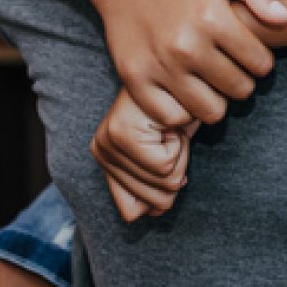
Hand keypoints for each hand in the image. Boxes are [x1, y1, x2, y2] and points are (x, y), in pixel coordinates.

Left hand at [91, 89, 196, 220]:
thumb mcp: (164, 155)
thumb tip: (155, 212)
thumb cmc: (178, 111)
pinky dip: (180, 145)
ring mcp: (109, 141)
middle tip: (170, 138)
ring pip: (162, 182)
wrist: (185, 74)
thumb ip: (151, 187)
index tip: (164, 153)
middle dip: (174, 170)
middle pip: (150, 201)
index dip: (159, 189)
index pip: (130, 213)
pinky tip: (171, 122)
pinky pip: (165, 165)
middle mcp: (100, 149)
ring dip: (180, 155)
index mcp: (104, 157)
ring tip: (171, 128)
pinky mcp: (124, 133)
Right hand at [97, 0, 286, 125]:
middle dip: (242, 82)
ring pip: (210, 111)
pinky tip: (186, 92)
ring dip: (216, 100)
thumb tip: (284, 18)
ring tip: (212, 83)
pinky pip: (172, 117)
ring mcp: (159, 64)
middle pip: (238, 90)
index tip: (251, 54)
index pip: (260, 64)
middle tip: (232, 70)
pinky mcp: (135, 78)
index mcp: (212, 17)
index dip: (262, 61)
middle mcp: (186, 45)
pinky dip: (183, 111)